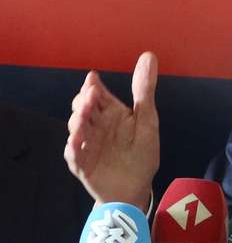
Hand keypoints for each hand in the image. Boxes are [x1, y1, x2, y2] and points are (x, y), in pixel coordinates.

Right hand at [64, 51, 159, 211]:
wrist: (137, 187)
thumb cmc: (142, 152)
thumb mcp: (147, 119)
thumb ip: (144, 89)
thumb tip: (148, 55)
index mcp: (111, 113)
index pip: (97, 94)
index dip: (93, 86)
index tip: (93, 80)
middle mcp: (96, 126)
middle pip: (82, 108)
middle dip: (83, 102)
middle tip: (91, 96)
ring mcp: (87, 144)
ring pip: (75, 129)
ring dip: (77, 122)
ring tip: (83, 116)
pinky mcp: (82, 165)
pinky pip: (74, 156)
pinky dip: (73, 149)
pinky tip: (74, 142)